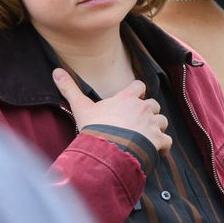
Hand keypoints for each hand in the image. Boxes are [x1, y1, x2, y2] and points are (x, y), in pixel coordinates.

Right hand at [52, 68, 170, 155]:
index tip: (133, 98)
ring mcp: (152, 124)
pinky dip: (163, 146)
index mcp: (127, 98)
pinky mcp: (158, 140)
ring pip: (162, 121)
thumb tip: (56, 71)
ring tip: (145, 136)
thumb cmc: (95, 128)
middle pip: (153, 104)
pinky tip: (155, 151)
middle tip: (137, 122)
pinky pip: (167, 141)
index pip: (139, 86)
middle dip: (148, 112)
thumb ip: (70, 89)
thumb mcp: (81, 107)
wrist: (108, 150)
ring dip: (156, 128)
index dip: (137, 92)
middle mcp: (143, 108)